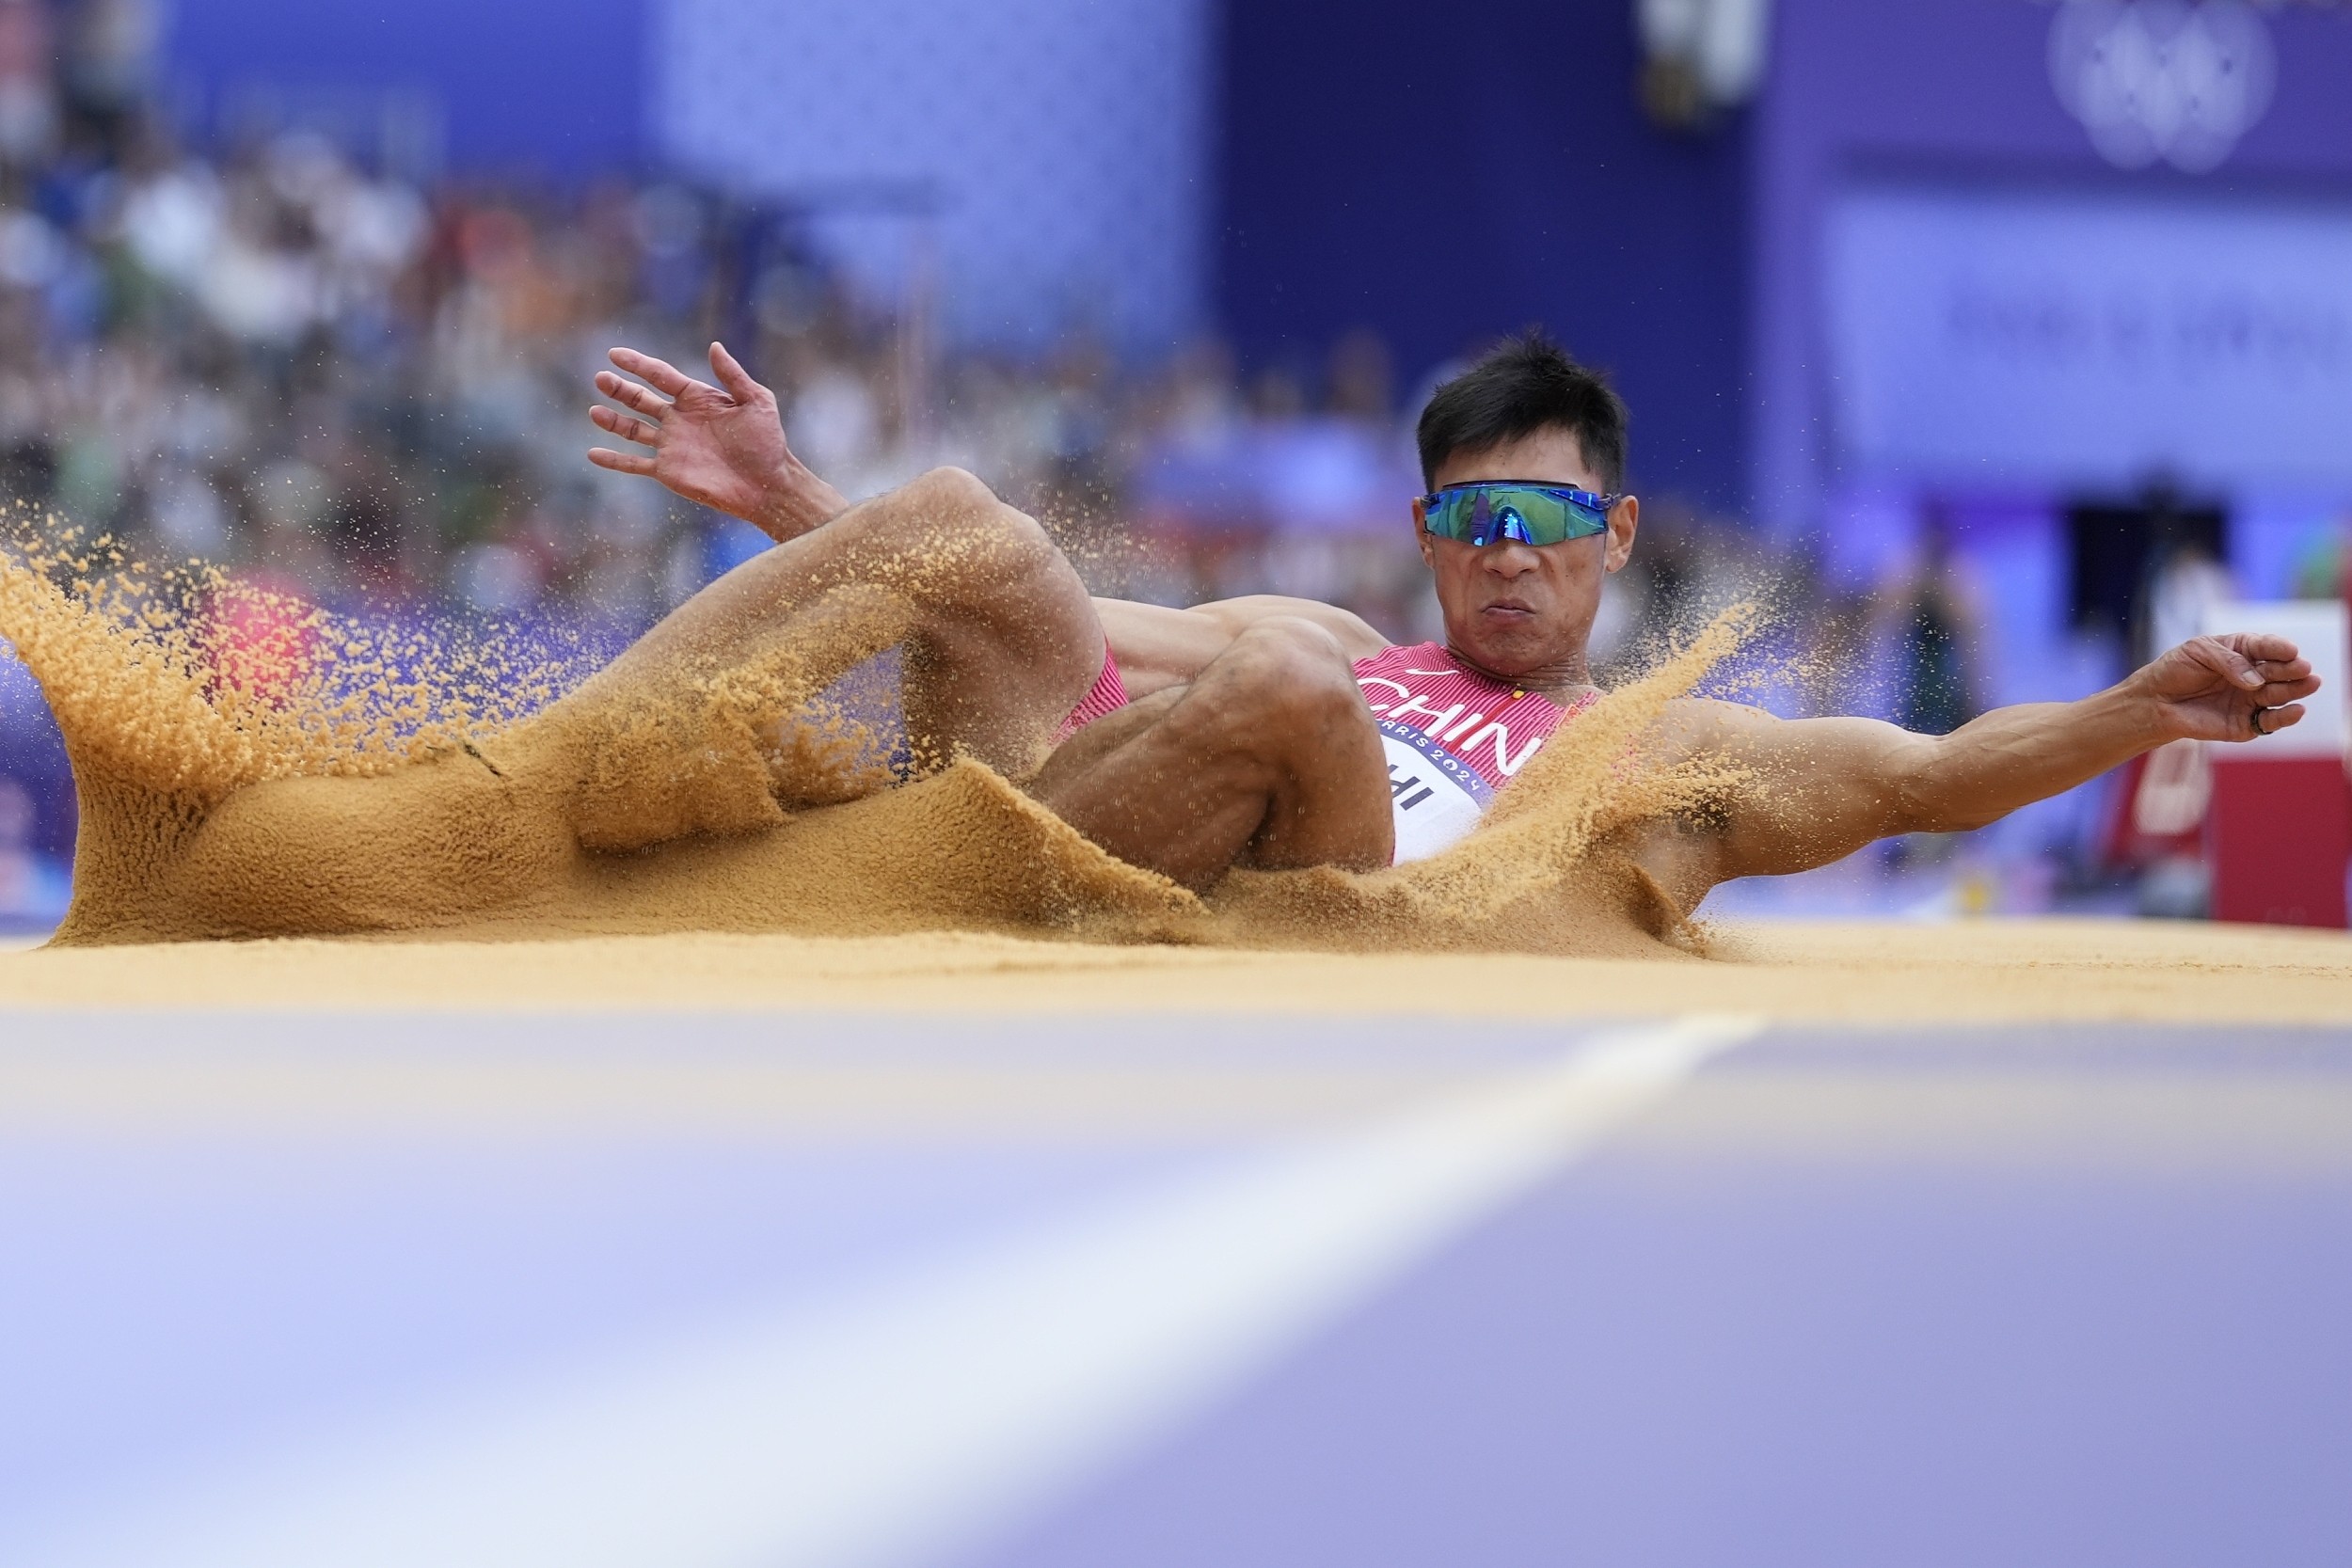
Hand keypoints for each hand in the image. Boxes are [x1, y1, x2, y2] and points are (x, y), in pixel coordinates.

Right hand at [587, 342, 847, 541]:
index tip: (615, 354)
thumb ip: (734, 375)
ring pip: (633, 429)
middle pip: (641, 399)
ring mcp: (672, 445)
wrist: (767, 484)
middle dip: (620, 389)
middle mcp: (680, 419)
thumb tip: (714, 345)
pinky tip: (592, 454)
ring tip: (594, 411)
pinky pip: (635, 464)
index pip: (661, 375)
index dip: (638, 364)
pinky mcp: (668, 471)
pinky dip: (614, 460)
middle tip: (600, 378)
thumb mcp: (757, 401)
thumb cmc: (767, 442)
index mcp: (697, 398)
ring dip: (612, 420)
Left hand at [2133, 633, 2322, 742]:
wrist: (2153, 701)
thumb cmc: (2175, 670)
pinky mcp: (2246, 724)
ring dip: (2295, 690)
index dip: (2279, 649)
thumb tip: (2255, 681)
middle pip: (2280, 671)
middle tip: (2302, 669)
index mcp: (2244, 652)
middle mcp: (2254, 676)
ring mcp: (2252, 700)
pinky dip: (2285, 717)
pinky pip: (2270, 722)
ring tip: (2309, 684)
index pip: (2267, 647)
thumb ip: (2228, 661)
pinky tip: (2296, 710)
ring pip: (2280, 695)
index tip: (2289, 651)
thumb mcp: (2199, 652)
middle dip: (2292, 669)